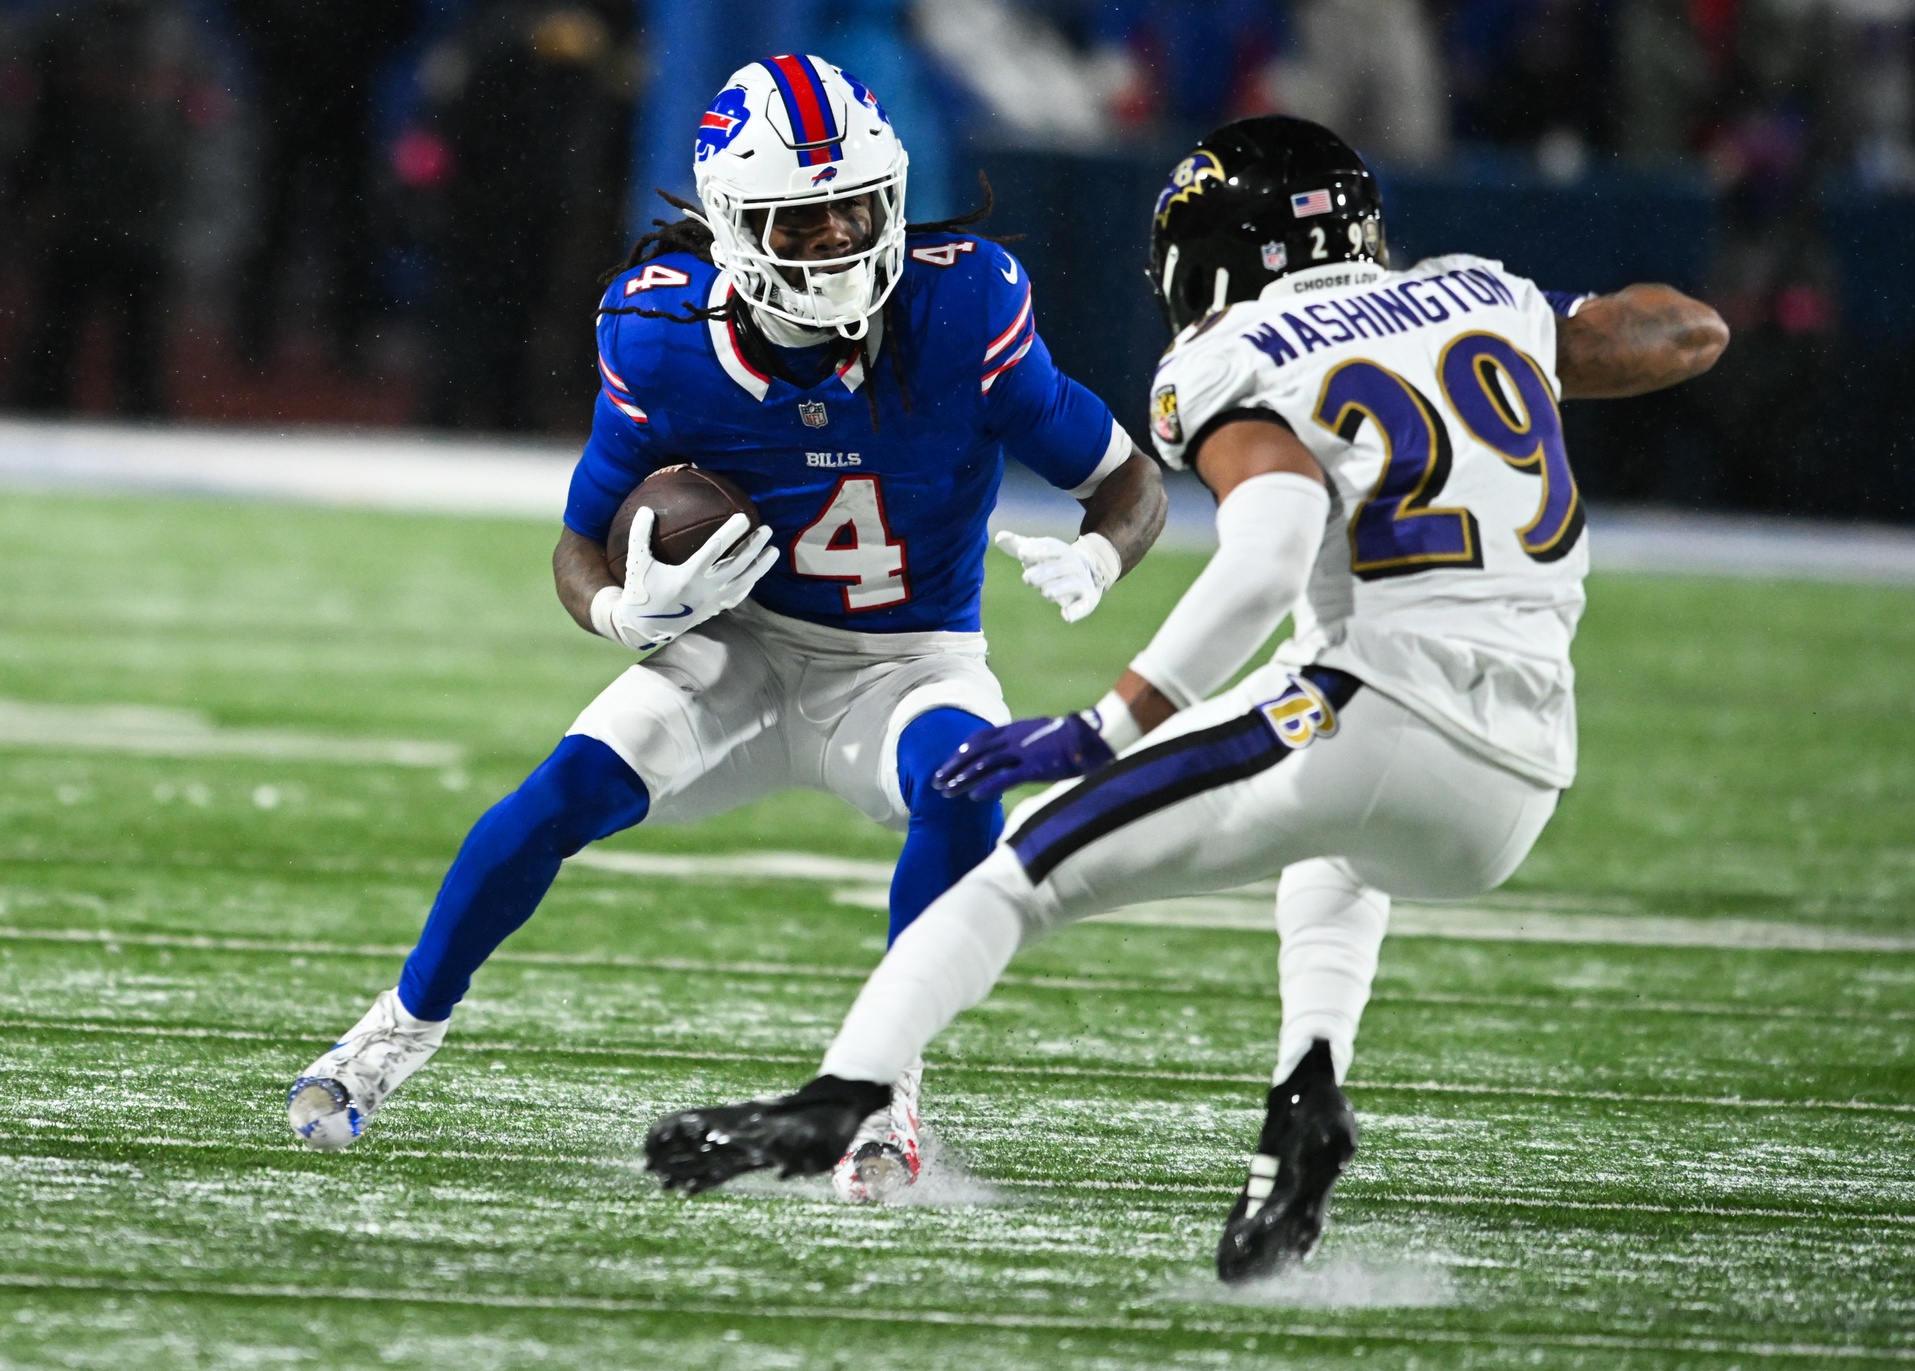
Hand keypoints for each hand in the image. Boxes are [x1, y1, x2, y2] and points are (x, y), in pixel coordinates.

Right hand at [605, 509, 776, 652]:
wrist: (644, 627)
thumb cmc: (641, 592)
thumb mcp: (637, 563)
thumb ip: (640, 535)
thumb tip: (646, 508)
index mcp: (688, 576)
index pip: (715, 549)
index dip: (731, 532)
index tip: (744, 517)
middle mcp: (705, 588)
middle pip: (737, 565)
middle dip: (754, 546)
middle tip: (767, 529)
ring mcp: (713, 600)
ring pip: (743, 581)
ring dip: (760, 566)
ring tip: (774, 550)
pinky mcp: (714, 608)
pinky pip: (738, 595)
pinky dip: (749, 583)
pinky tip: (758, 572)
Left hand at [933, 712, 1114, 801]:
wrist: (1096, 735)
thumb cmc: (1077, 738)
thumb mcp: (1047, 736)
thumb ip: (1031, 744)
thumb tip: (1024, 755)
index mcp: (1018, 729)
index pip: (981, 739)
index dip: (963, 751)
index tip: (951, 762)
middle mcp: (1016, 738)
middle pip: (976, 752)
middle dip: (954, 767)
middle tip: (936, 781)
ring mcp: (1025, 752)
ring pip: (984, 765)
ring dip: (962, 779)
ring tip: (945, 792)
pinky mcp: (1036, 767)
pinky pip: (1006, 778)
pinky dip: (987, 786)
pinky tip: (973, 797)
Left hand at [995, 530, 1119, 622]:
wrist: (1087, 574)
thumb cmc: (1053, 563)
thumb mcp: (1037, 552)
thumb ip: (1018, 546)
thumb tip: (999, 537)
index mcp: (1061, 551)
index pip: (1051, 548)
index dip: (1037, 550)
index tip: (1021, 554)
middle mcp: (1073, 565)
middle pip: (1060, 567)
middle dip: (1044, 572)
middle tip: (1027, 578)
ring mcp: (1081, 583)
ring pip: (1072, 584)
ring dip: (1059, 589)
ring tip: (1045, 593)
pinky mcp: (1087, 600)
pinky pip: (1084, 605)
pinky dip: (1076, 611)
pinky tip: (1066, 616)